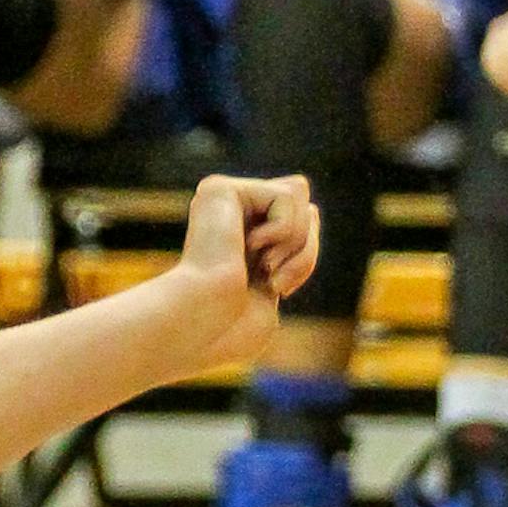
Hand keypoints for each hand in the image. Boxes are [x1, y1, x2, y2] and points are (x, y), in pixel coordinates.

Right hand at [170, 172, 319, 374]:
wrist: (203, 323)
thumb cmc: (232, 323)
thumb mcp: (279, 277)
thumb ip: (294, 236)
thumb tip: (298, 182)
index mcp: (238, 233)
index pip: (302, 220)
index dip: (303, 254)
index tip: (274, 287)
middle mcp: (227, 209)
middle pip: (304, 204)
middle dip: (304, 246)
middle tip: (272, 278)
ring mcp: (221, 196)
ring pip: (299, 195)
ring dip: (294, 244)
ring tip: (262, 268)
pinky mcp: (221, 188)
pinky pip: (287, 196)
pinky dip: (283, 232)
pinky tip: (248, 250)